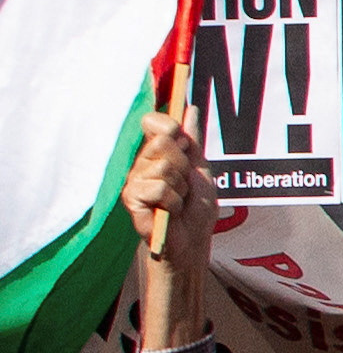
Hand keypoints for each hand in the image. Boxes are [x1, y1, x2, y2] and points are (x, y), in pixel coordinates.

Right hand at [119, 119, 207, 350]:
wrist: (191, 244)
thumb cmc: (195, 211)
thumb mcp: (200, 171)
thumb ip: (193, 141)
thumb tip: (190, 108)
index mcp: (154, 154)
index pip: (154, 121)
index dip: (171, 128)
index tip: (183, 143)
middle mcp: (139, 163)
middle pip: (164, 141)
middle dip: (184, 164)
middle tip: (183, 185)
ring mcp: (132, 181)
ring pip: (163, 165)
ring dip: (180, 186)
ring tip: (177, 201)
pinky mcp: (130, 199)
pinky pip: (158, 187)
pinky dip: (173, 201)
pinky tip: (169, 212)